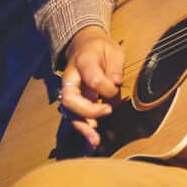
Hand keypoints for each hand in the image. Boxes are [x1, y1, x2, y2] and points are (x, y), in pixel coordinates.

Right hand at [59, 25, 123, 149]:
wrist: (83, 45)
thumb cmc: (101, 49)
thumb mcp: (113, 50)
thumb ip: (115, 66)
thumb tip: (116, 82)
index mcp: (83, 62)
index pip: (93, 79)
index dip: (107, 87)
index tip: (117, 87)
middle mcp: (70, 78)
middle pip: (70, 99)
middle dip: (88, 111)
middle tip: (107, 111)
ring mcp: (69, 91)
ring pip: (69, 113)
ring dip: (83, 128)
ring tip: (95, 141)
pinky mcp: (73, 101)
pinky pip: (74, 117)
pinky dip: (83, 130)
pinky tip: (93, 140)